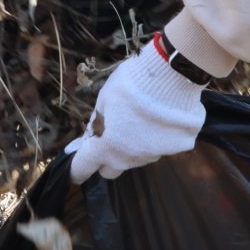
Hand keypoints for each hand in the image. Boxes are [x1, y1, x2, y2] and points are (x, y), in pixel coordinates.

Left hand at [67, 41, 205, 181]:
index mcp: (105, 147)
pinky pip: (156, 150)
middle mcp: (127, 158)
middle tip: (110, 137)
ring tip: (139, 122)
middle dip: (106, 159)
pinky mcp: (173, 151)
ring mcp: (151, 156)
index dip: (77, 169)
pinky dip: (153, 140)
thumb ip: (97, 123)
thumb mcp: (104, 100)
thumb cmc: (130, 86)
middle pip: (110, 170)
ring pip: (134, 159)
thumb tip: (91, 137)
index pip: (83, 167)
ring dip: (131, 148)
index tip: (76, 169)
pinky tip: (157, 121)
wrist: (171, 79)